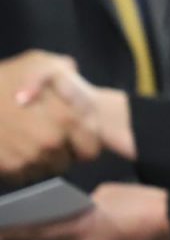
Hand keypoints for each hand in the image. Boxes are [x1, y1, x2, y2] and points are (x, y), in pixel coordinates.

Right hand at [0, 52, 102, 181]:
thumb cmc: (4, 79)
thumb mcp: (40, 63)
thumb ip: (68, 74)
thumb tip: (78, 88)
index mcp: (66, 118)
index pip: (91, 148)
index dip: (82, 141)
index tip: (71, 132)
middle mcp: (50, 143)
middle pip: (67, 162)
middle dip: (61, 151)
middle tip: (44, 132)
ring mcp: (27, 159)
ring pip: (46, 171)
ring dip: (40, 160)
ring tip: (26, 138)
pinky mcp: (8, 170)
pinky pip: (24, 176)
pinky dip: (20, 165)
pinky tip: (12, 146)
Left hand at [0, 183, 169, 239]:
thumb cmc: (147, 202)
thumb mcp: (111, 193)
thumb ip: (86, 202)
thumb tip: (74, 208)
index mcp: (85, 228)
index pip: (41, 229)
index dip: (17, 230)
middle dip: (24, 237)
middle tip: (2, 233)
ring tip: (19, 235)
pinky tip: (54, 235)